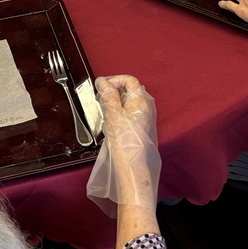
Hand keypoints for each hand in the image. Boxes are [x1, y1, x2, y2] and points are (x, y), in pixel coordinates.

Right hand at [95, 75, 160, 209]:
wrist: (133, 168)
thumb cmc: (125, 142)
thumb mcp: (113, 115)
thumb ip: (108, 96)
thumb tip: (103, 81)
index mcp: (142, 100)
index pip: (129, 80)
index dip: (114, 80)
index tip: (101, 87)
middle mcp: (147, 107)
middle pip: (129, 90)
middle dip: (113, 91)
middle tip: (100, 99)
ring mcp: (146, 118)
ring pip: (129, 102)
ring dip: (115, 102)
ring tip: (104, 111)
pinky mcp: (142, 128)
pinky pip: (130, 113)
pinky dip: (120, 112)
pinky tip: (112, 122)